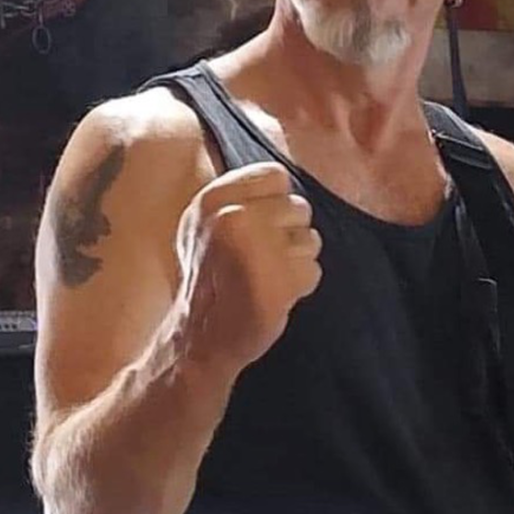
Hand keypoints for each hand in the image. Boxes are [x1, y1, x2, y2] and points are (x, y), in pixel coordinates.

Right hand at [175, 161, 321, 371]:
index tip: (257, 229)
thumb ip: (241, 198)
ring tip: (266, 278)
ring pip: (310, 239)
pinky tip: (274, 296)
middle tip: (261, 261)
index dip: (276, 204)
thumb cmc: (212, 280)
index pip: (276, 175)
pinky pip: (313, 270)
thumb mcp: (207, 225)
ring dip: (296, 262)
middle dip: (289, 235)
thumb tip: (285, 182)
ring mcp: (256, 249)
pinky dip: (301, 287)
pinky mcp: (277, 280)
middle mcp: (232, 217)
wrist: (200, 338)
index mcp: (213, 198)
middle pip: (299, 207)